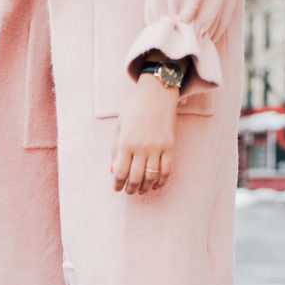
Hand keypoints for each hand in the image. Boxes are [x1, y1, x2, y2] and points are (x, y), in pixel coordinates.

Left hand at [111, 73, 179, 194]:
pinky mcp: (169, 146)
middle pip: (135, 178)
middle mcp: (141, 147)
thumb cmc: (134, 109)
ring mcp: (157, 148)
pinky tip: (155, 185)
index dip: (117, 184)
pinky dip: (161, 181)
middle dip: (130, 189)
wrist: (157, 93)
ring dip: (144, 187)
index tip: (117, 188)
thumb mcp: (119, 127)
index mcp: (126, 142)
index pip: (120, 172)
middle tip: (128, 191)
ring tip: (140, 190)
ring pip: (151, 177)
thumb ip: (115, 150)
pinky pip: (166, 170)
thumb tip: (115, 171)